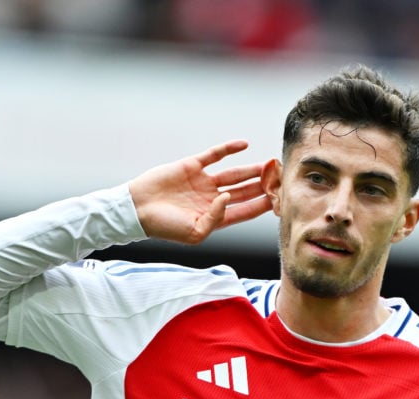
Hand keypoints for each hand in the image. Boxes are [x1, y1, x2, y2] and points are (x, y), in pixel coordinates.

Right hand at [128, 140, 271, 244]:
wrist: (137, 209)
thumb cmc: (164, 227)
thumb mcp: (194, 233)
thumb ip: (216, 218)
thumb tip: (229, 198)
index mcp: (214, 218)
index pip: (245, 211)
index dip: (262, 205)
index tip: (280, 199)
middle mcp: (212, 199)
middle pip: (245, 191)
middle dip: (263, 185)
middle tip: (281, 178)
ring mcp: (203, 182)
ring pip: (234, 174)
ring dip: (252, 169)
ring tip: (270, 164)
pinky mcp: (192, 166)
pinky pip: (214, 155)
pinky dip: (228, 149)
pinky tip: (244, 145)